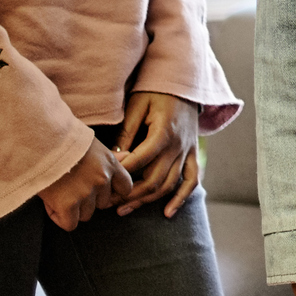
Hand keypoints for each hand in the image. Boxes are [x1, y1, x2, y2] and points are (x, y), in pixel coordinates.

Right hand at [37, 137, 131, 231]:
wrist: (40, 141)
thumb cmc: (63, 140)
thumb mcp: (92, 144)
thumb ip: (109, 156)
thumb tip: (127, 155)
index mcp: (109, 164)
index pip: (125, 187)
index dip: (112, 192)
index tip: (100, 192)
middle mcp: (102, 179)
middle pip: (102, 204)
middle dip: (88, 200)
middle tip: (70, 188)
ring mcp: (86, 193)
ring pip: (86, 215)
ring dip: (73, 209)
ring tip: (60, 192)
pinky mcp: (68, 204)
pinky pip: (70, 224)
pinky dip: (60, 217)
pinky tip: (53, 203)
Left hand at [113, 91, 200, 217]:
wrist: (184, 82)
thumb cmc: (156, 91)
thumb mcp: (137, 105)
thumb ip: (126, 132)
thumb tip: (114, 158)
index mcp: (163, 133)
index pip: (140, 160)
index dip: (121, 173)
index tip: (103, 181)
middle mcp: (178, 146)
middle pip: (154, 179)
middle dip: (130, 195)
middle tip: (107, 203)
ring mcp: (187, 151)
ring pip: (170, 184)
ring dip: (147, 200)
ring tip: (124, 210)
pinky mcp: (192, 153)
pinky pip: (191, 180)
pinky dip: (181, 198)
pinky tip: (167, 213)